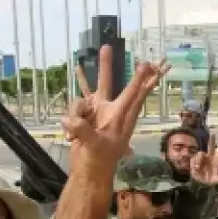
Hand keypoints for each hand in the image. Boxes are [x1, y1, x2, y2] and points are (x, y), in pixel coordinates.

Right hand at [64, 45, 168, 175]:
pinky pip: (75, 104)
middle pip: (109, 83)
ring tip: (75, 135)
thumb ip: (83, 130)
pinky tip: (72, 103)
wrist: (88, 172)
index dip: (141, 80)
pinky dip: (70, 113)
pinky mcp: (82, 116)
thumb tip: (69, 118)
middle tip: (107, 46)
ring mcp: (95, 112)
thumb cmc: (99, 162)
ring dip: (76, 113)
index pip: (133, 95)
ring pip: (82, 98)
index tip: (148, 65)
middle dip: (107, 65)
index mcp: (120, 118)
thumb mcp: (94, 146)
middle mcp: (109, 110)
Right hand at [189, 135, 217, 184]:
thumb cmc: (211, 178)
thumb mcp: (217, 179)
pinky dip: (194, 164)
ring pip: (200, 154)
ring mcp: (203, 158)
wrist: (201, 181)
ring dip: (198, 161)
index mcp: (217, 160)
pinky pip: (194, 159)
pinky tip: (195, 168)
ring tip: (198, 168)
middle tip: (213, 134)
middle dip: (212, 140)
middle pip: (211, 147)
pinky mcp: (196, 160)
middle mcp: (210, 157)